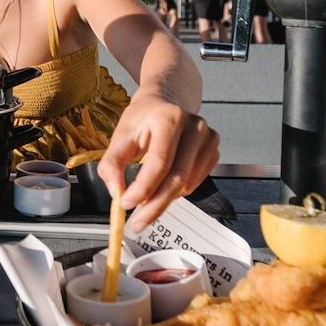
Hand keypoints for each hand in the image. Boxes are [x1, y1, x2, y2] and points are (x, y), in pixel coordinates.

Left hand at [97, 94, 220, 232]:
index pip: (160, 162)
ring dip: (164, 200)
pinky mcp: (214, 151)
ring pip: (187, 184)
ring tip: (145, 202)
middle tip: (138, 222)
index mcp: (170, 118)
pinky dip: (177, 192)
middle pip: (177, 177)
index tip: (126, 204)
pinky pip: (195, 183)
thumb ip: (112, 163)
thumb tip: (116, 192)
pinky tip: (163, 187)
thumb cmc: (143, 119)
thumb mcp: (120, 135)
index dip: (143, 187)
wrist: (166, 103)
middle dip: (155, 205)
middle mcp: (194, 126)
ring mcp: (208, 139)